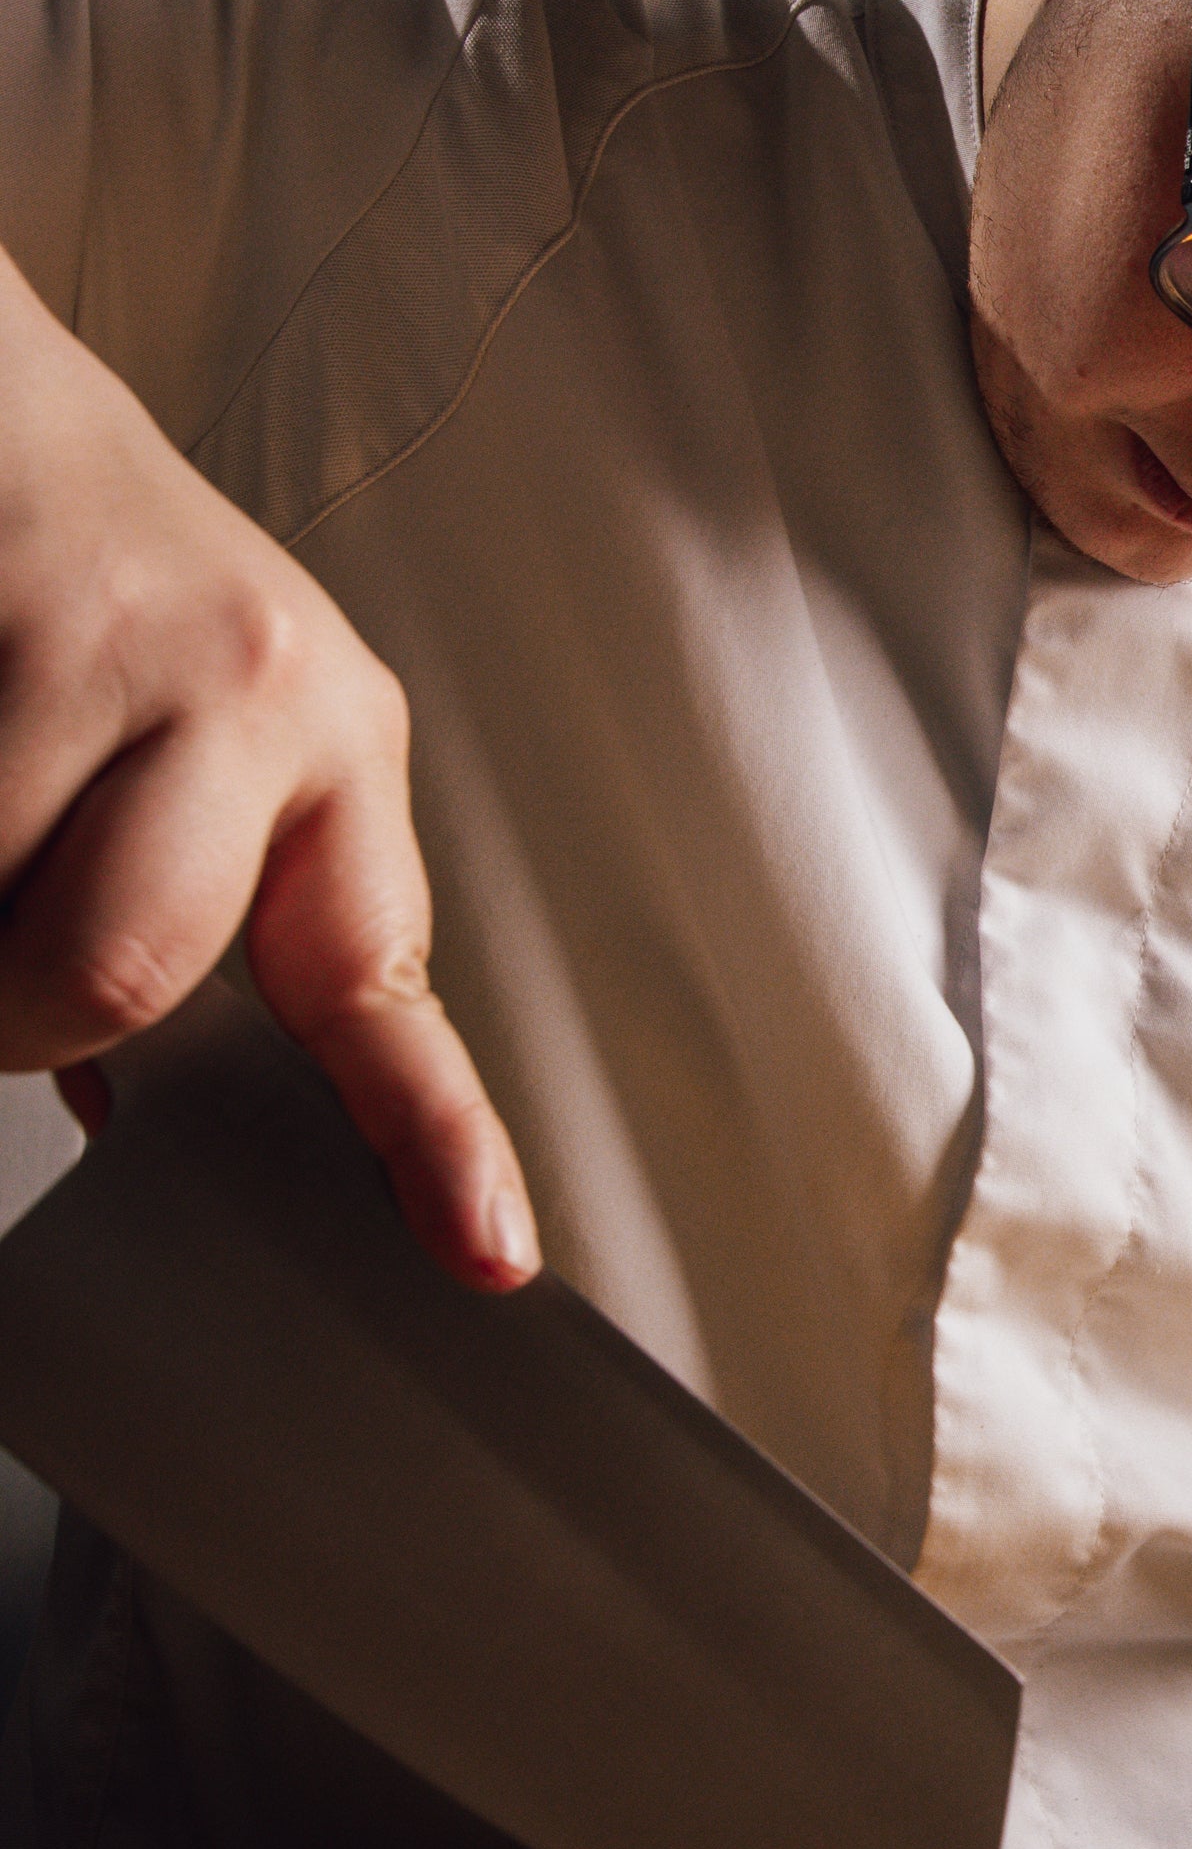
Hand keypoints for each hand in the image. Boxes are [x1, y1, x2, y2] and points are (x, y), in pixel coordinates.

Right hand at [0, 252, 534, 1287]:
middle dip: (10, 1012)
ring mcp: (102, 643)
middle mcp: (253, 688)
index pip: (381, 973)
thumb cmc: (90, 589)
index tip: (486, 1259)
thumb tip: (121, 1110)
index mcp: (331, 743)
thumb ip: (198, 911)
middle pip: (115, 972)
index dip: (434, 1133)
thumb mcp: (205, 727)